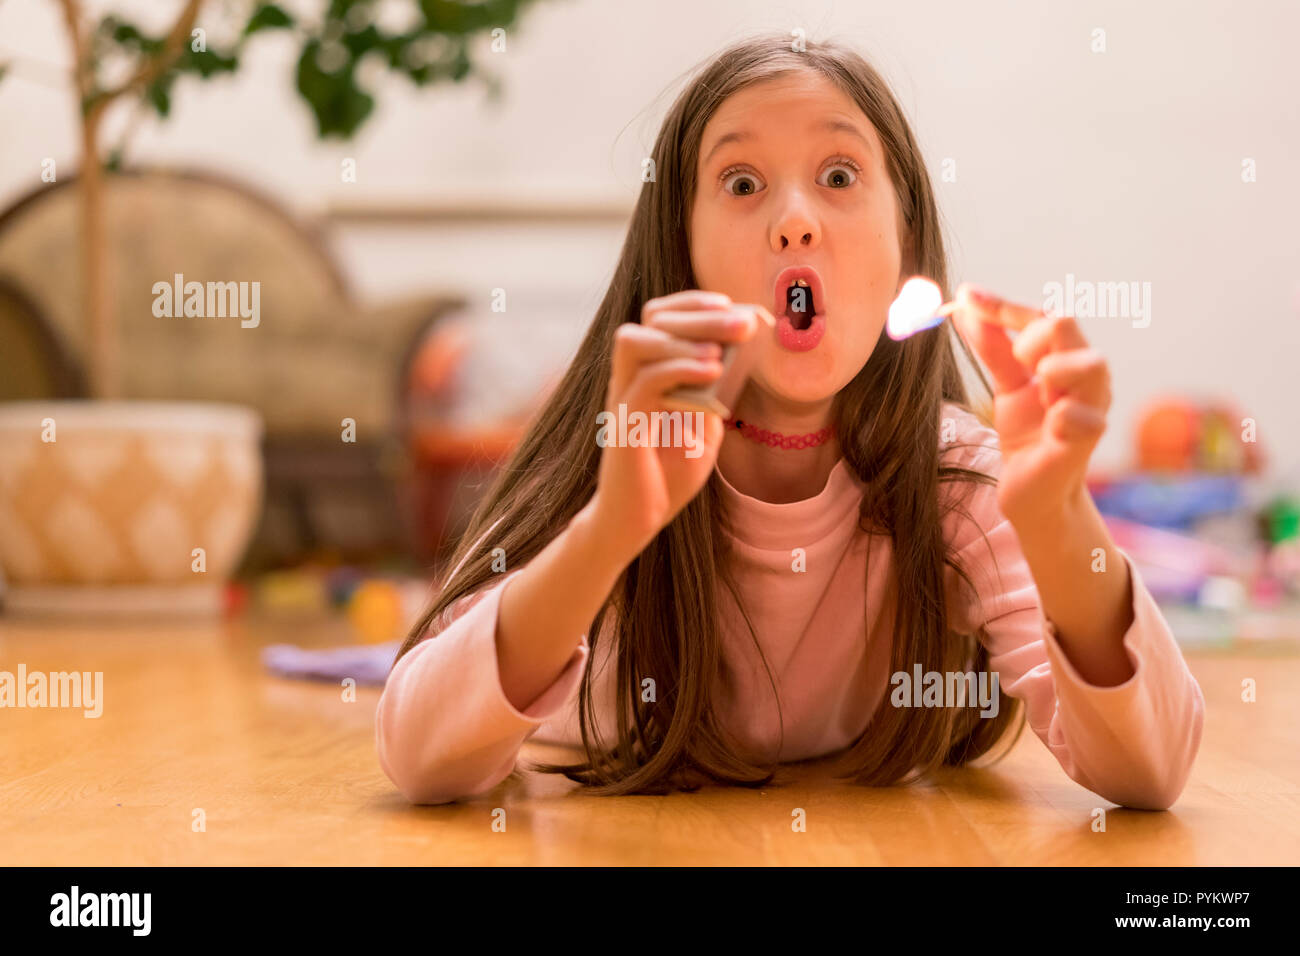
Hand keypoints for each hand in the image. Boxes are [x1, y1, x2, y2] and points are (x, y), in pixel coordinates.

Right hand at [589, 290, 757, 561]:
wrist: (638, 519)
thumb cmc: (669, 475)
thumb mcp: (704, 426)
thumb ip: (715, 392)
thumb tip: (741, 354)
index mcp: (647, 372)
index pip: (659, 315)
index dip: (692, 302)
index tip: (731, 304)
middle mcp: (629, 377)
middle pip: (652, 319)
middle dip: (701, 313)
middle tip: (744, 322)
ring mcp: (623, 398)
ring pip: (634, 340)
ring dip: (684, 336)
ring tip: (722, 350)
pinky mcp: (624, 423)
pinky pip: (645, 382)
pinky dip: (680, 369)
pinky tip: (713, 372)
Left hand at [950, 283, 1110, 524]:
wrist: (1032, 491)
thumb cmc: (1028, 433)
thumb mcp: (1007, 384)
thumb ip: (993, 347)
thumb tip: (964, 306)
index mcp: (1067, 356)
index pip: (1043, 315)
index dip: (1002, 305)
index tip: (965, 296)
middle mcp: (1087, 376)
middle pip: (1066, 324)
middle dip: (1030, 336)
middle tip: (1015, 362)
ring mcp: (1092, 407)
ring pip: (1091, 363)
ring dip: (1055, 366)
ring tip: (1039, 387)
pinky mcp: (1086, 442)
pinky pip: (1079, 417)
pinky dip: (1061, 416)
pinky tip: (1051, 425)